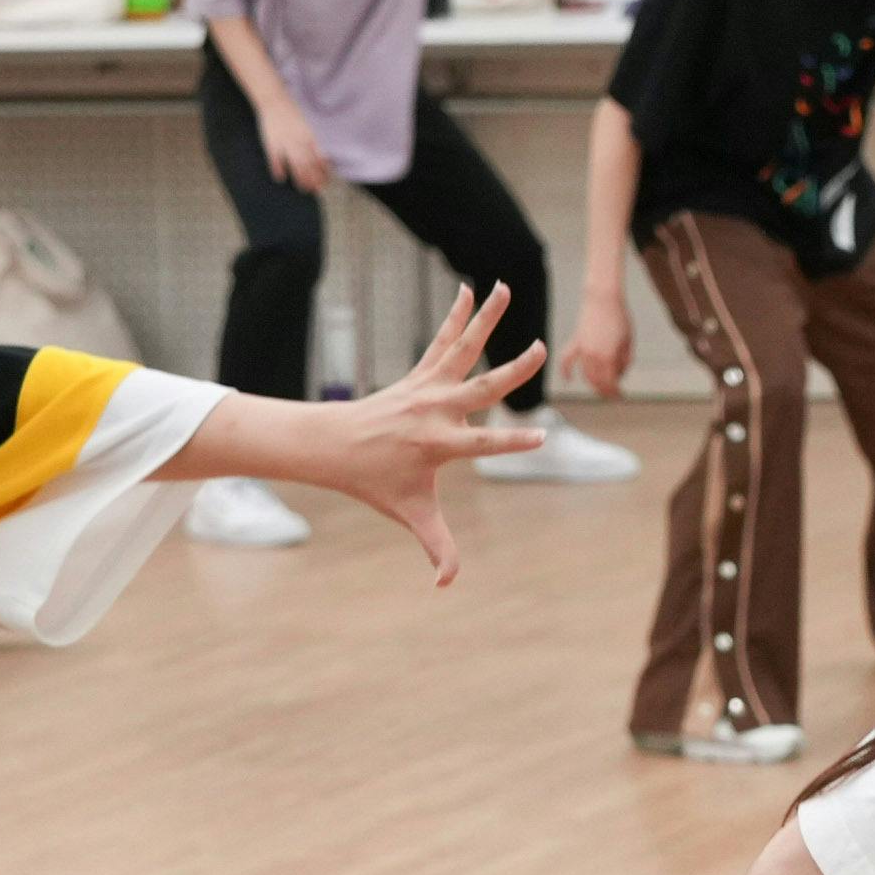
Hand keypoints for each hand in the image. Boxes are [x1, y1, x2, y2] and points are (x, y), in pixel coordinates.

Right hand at [258, 99, 331, 196]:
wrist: (275, 100)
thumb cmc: (292, 115)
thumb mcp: (307, 129)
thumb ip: (313, 145)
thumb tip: (324, 161)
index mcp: (308, 136)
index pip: (318, 156)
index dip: (322, 170)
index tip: (325, 182)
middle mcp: (299, 140)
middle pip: (308, 163)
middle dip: (313, 178)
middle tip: (316, 190)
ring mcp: (285, 141)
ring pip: (294, 162)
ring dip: (300, 177)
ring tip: (303, 189)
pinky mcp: (271, 142)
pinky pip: (274, 158)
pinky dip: (278, 168)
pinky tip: (280, 178)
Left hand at [288, 287, 548, 583]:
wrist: (332, 444)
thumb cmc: (374, 481)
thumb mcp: (409, 514)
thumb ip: (437, 548)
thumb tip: (446, 587)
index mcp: (439, 445)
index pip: (483, 445)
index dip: (512, 444)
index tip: (542, 438)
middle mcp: (436, 410)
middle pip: (481, 387)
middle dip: (513, 371)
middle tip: (539, 348)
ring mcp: (428, 387)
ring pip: (463, 347)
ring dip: (486, 318)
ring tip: (505, 287)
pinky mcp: (420, 372)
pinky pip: (444, 340)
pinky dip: (457, 316)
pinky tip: (470, 290)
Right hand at [563, 281, 632, 402]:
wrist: (603, 298)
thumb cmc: (620, 318)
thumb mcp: (628, 341)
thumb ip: (625, 360)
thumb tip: (619, 374)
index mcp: (608, 357)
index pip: (610, 383)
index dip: (615, 392)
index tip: (620, 396)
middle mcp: (593, 356)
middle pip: (597, 382)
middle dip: (605, 390)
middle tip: (612, 393)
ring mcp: (582, 349)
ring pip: (585, 374)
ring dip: (593, 383)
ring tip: (601, 386)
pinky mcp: (576, 341)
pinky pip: (567, 360)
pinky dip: (566, 371)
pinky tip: (568, 379)